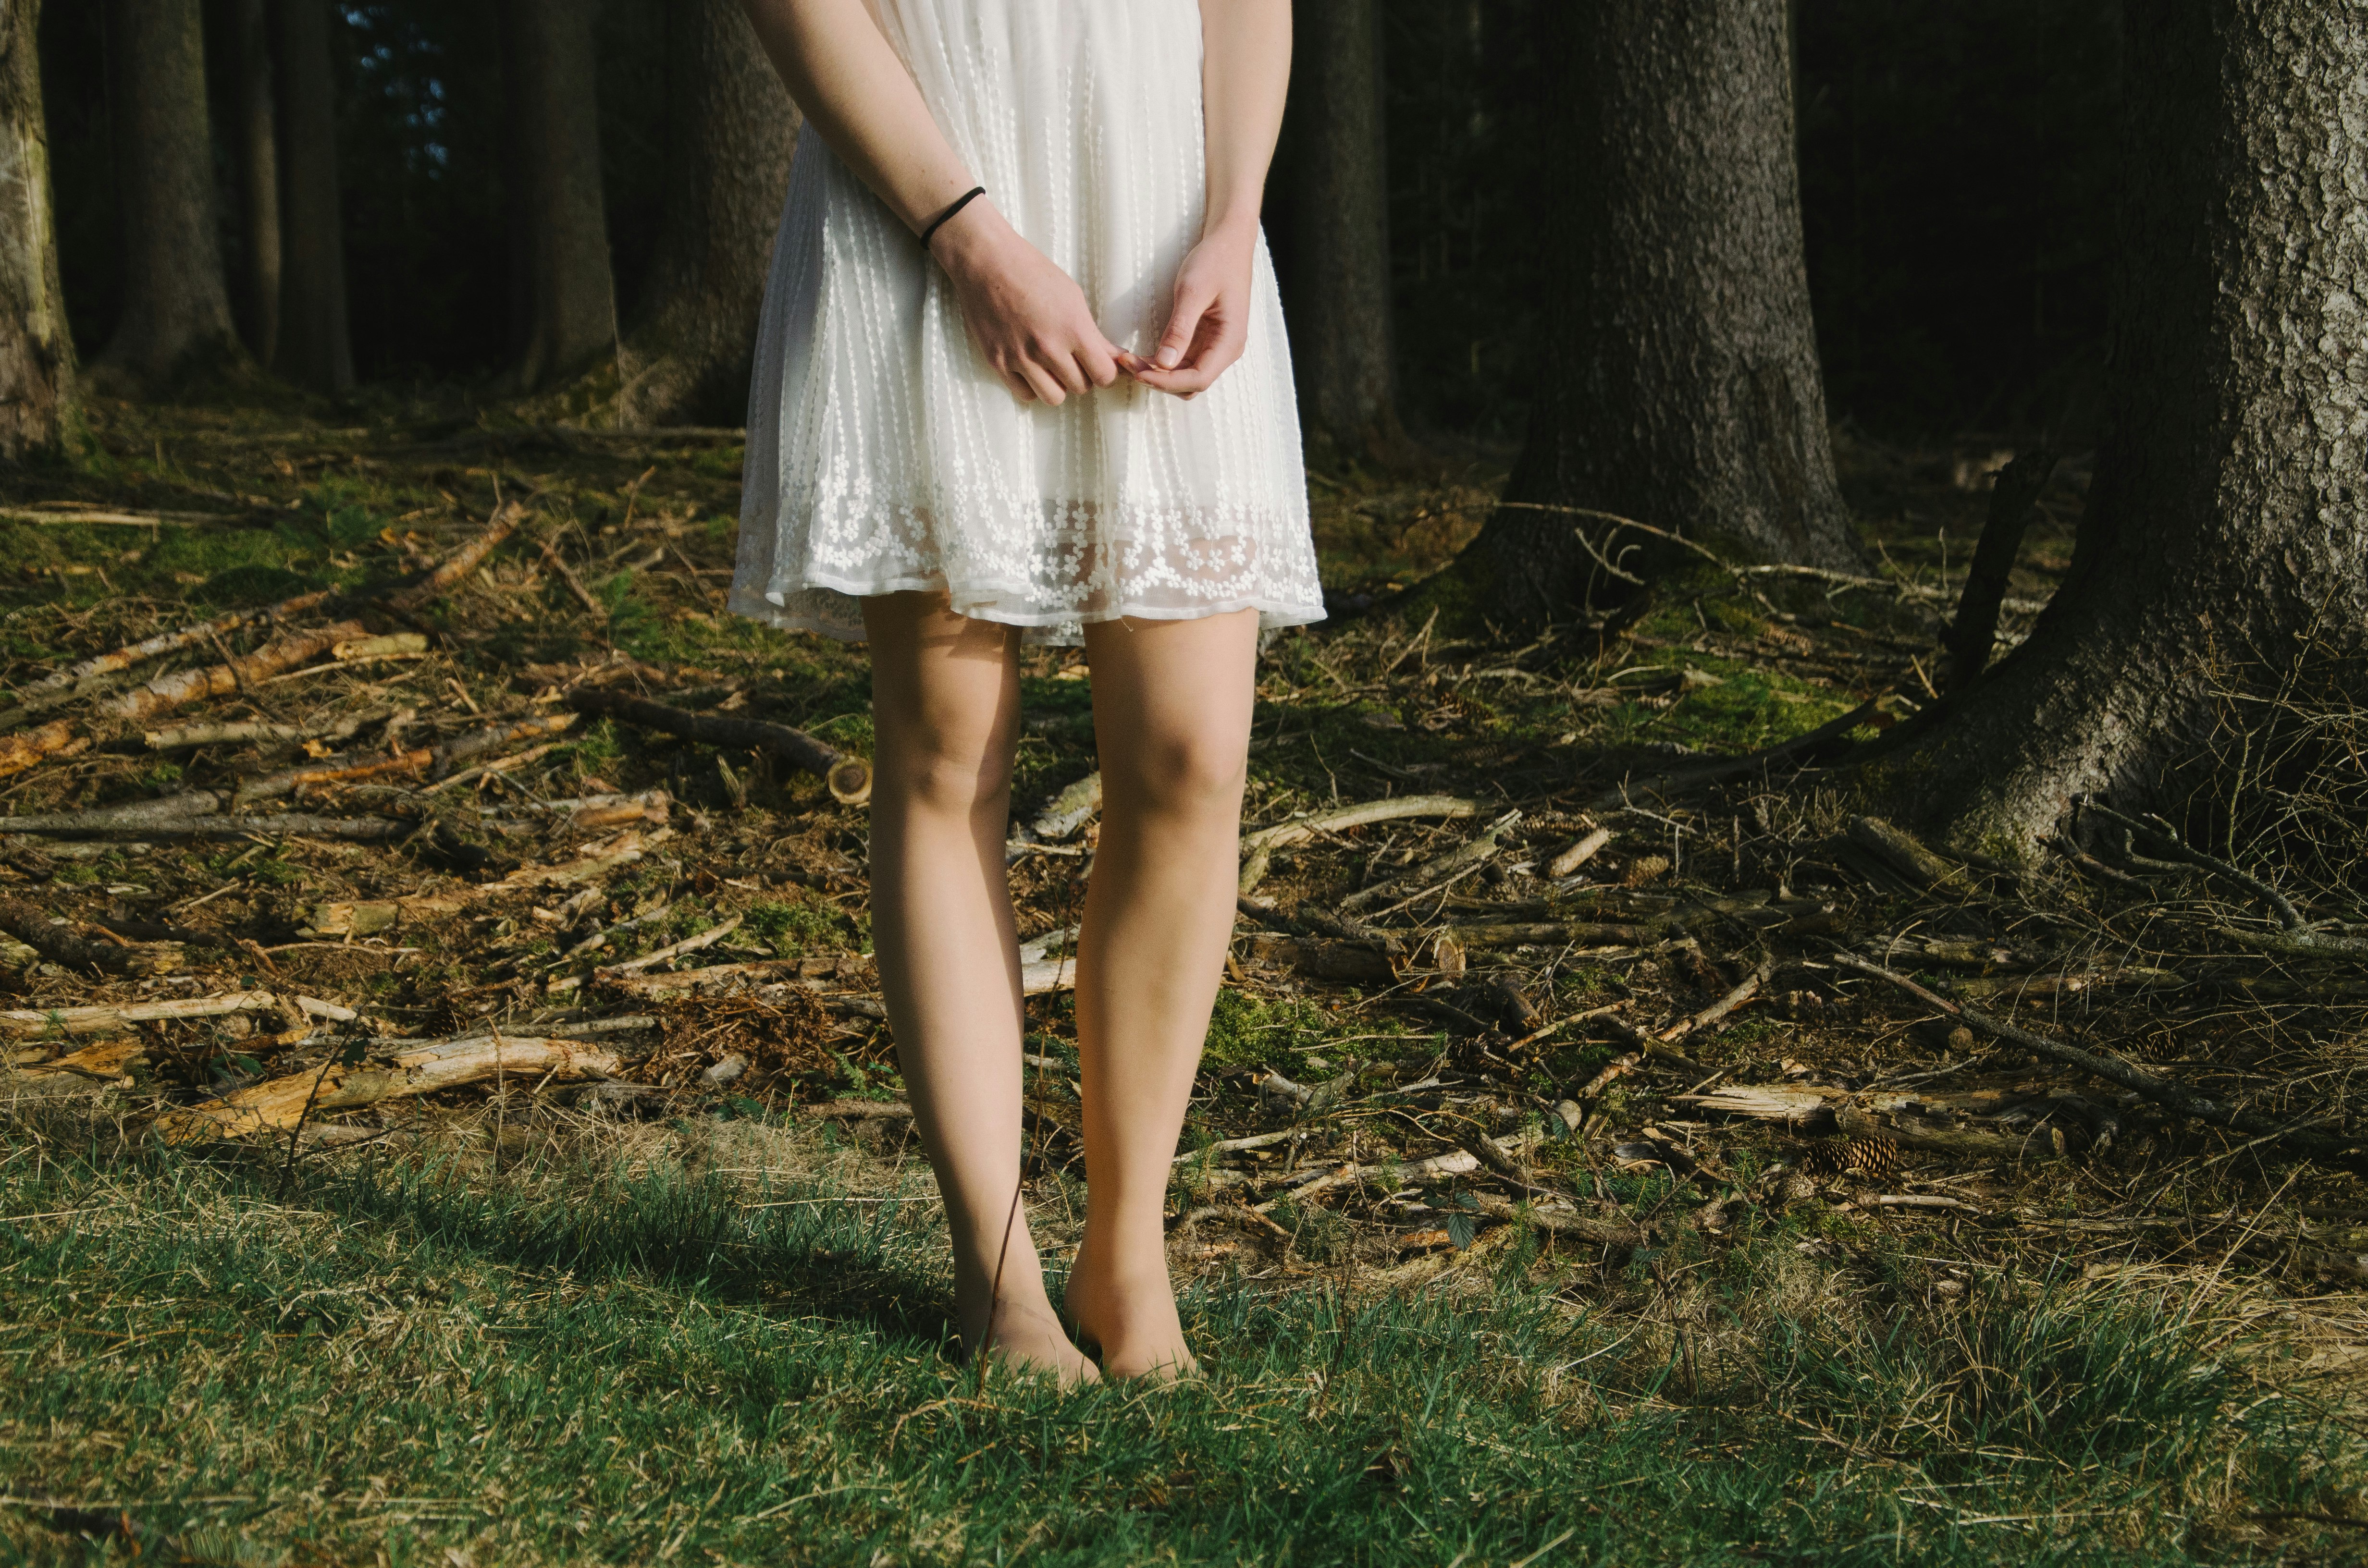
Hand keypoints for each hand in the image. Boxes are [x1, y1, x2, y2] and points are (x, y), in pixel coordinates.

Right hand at [931, 202, 1124, 405]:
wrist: (986, 261)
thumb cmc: (1033, 272)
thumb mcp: (1072, 296)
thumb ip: (1093, 332)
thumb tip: (1115, 357)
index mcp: (1073, 328)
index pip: (1105, 375)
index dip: (1105, 371)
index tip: (1098, 363)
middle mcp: (1048, 347)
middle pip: (1081, 388)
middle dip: (1082, 376)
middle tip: (1073, 359)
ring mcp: (1020, 357)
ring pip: (1054, 398)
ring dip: (1058, 385)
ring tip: (1052, 367)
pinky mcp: (997, 362)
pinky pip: (1024, 394)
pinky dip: (1031, 386)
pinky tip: (1031, 369)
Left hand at [1125, 227, 1256, 399]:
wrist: (1228, 243)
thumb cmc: (1215, 261)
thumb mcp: (1192, 291)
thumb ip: (1180, 328)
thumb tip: (1164, 363)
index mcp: (1229, 342)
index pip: (1198, 379)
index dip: (1166, 382)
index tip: (1137, 372)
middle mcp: (1224, 350)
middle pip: (1190, 383)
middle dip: (1159, 380)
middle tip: (1127, 363)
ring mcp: (1214, 347)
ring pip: (1184, 376)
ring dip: (1157, 374)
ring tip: (1128, 360)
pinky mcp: (1203, 340)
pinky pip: (1181, 362)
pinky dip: (1161, 363)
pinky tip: (1140, 355)